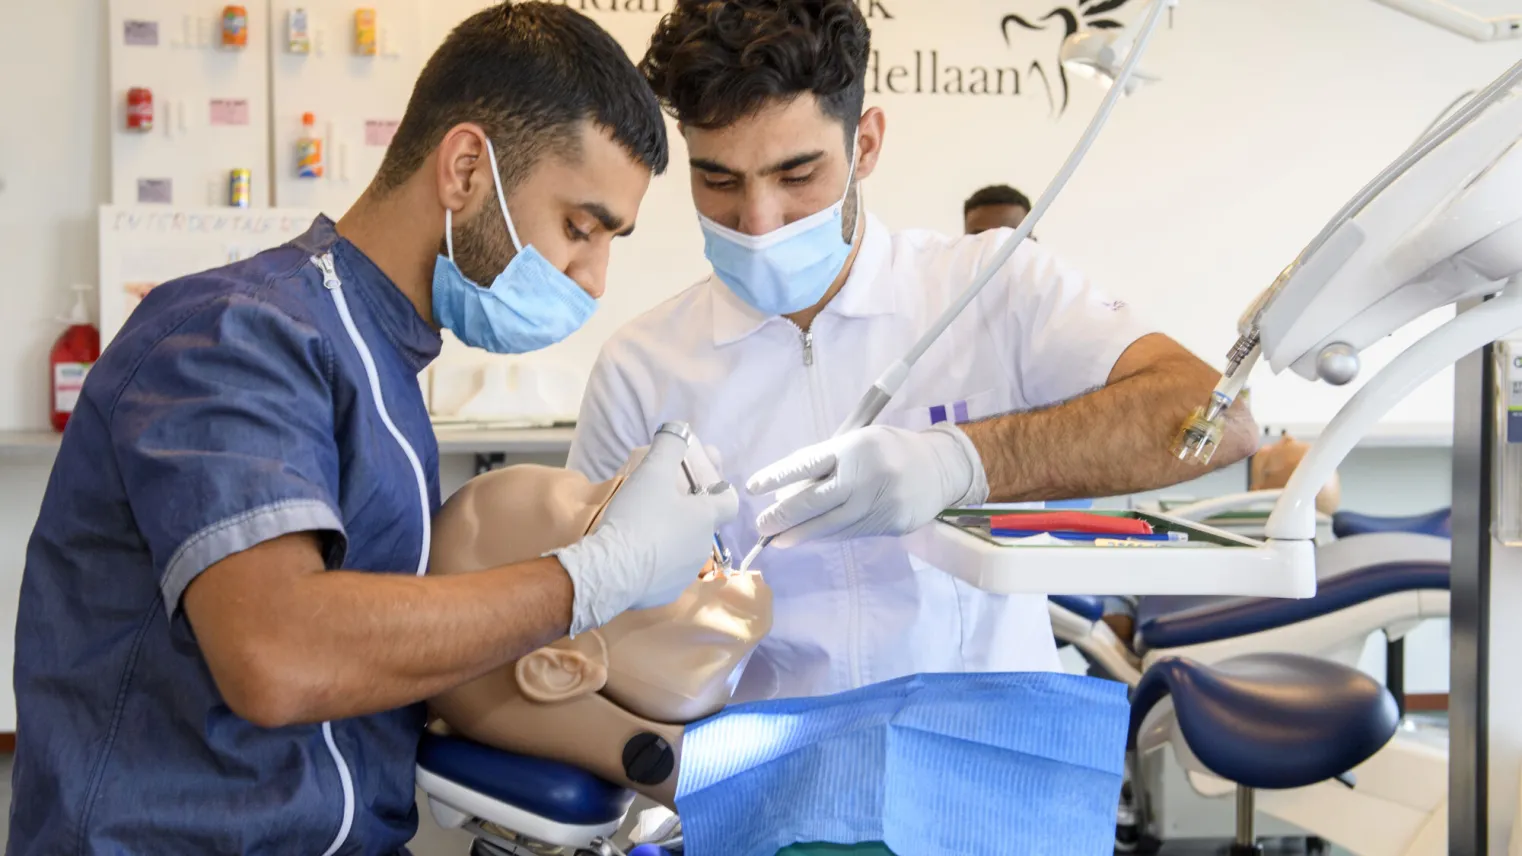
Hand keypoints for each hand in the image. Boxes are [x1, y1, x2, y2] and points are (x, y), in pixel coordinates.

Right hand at [551, 429, 738, 634]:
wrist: (611, 571)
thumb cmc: (638, 516)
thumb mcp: (652, 472)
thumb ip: (669, 445)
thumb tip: (680, 429)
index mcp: (706, 517)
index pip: (729, 500)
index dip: (718, 488)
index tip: (699, 483)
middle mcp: (703, 546)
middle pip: (702, 524)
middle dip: (687, 511)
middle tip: (661, 500)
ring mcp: (686, 572)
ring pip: (684, 548)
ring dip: (671, 536)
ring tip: (644, 526)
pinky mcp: (666, 592)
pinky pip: (665, 571)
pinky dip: (655, 561)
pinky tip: (635, 552)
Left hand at [746, 423, 988, 548]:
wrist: (939, 469)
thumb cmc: (888, 450)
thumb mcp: (858, 442)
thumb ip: (826, 463)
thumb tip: (786, 491)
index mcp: (855, 447)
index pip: (808, 463)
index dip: (778, 477)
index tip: (753, 487)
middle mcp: (866, 476)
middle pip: (815, 502)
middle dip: (783, 516)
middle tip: (761, 526)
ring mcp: (879, 504)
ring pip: (830, 525)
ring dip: (800, 535)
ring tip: (777, 540)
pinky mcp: (890, 525)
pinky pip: (849, 533)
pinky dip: (825, 537)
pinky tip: (806, 539)